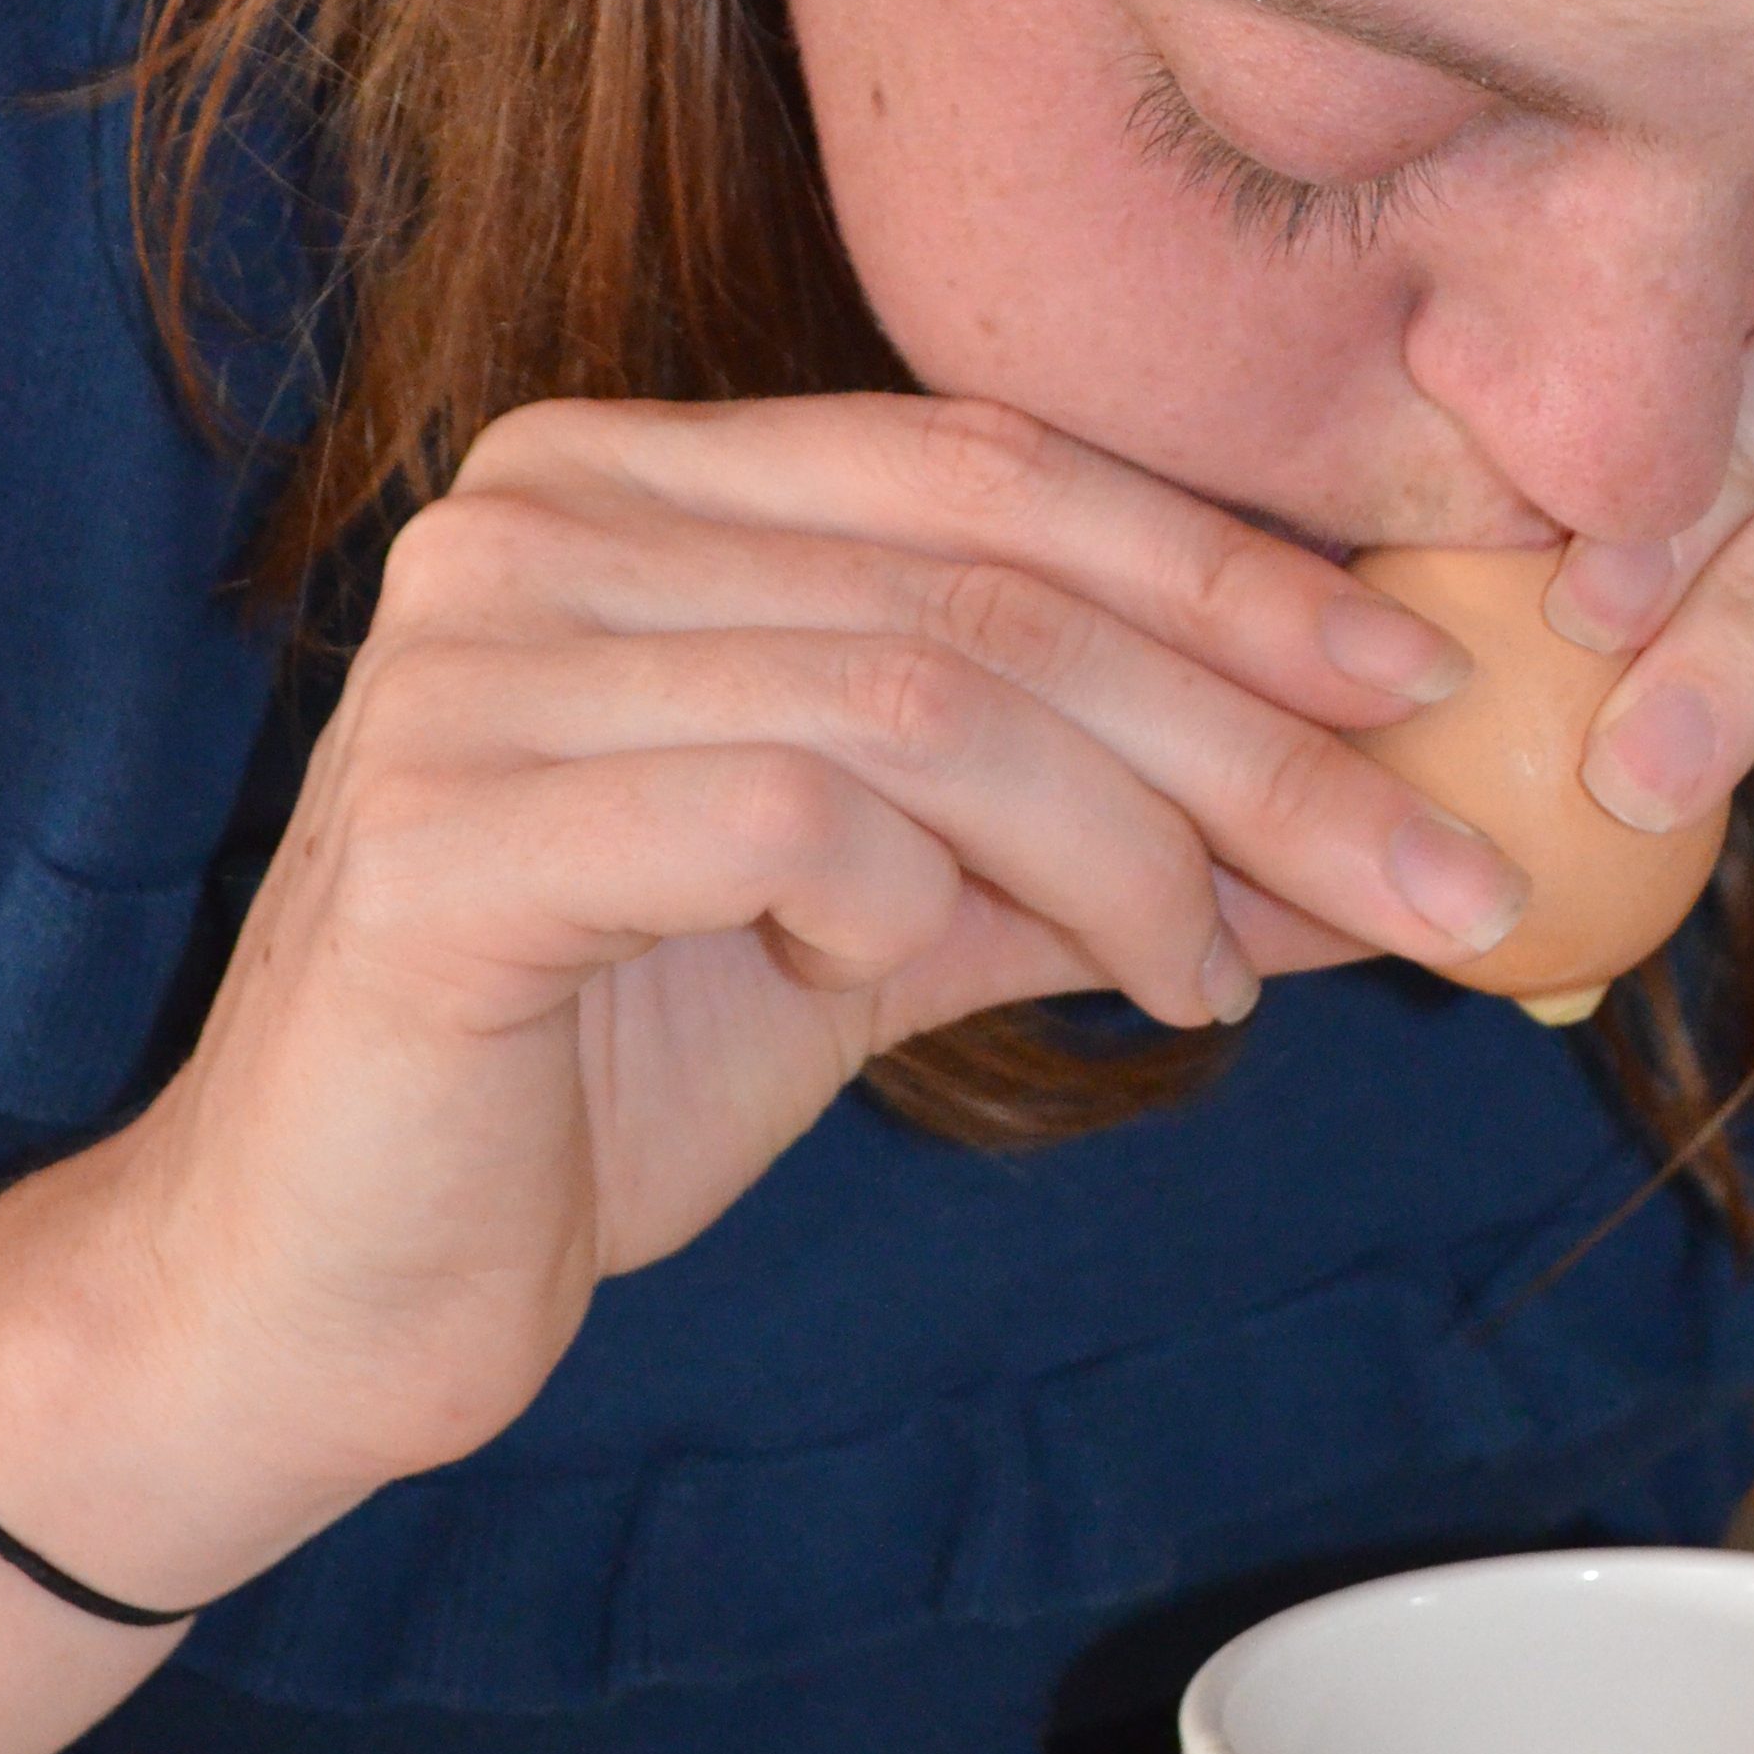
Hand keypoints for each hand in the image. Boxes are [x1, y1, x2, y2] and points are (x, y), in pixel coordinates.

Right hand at [94, 395, 1525, 1526]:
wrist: (318, 1286)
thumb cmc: (589, 1074)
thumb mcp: (886, 920)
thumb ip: (1091, 840)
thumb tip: (1376, 817)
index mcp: (627, 480)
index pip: (990, 467)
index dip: (1228, 571)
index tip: (1426, 688)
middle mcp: (536, 519)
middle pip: (990, 585)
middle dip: (1253, 733)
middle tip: (1435, 867)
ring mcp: (472, 661)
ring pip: (927, 698)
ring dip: (1133, 848)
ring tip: (1213, 973)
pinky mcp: (447, 835)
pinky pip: (789, 821)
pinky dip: (924, 905)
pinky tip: (941, 978)